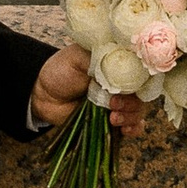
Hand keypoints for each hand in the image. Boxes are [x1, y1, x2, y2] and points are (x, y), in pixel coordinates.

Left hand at [30, 45, 146, 138]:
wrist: (43, 95)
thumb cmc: (61, 71)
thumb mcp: (79, 57)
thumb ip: (101, 59)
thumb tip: (124, 64)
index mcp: (118, 63)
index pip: (142, 70)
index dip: (141, 79)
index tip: (128, 86)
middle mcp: (122, 83)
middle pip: (143, 93)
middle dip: (133, 103)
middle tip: (114, 104)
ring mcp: (119, 102)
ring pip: (139, 111)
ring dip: (131, 117)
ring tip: (112, 118)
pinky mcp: (113, 120)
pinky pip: (133, 126)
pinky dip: (133, 129)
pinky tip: (124, 130)